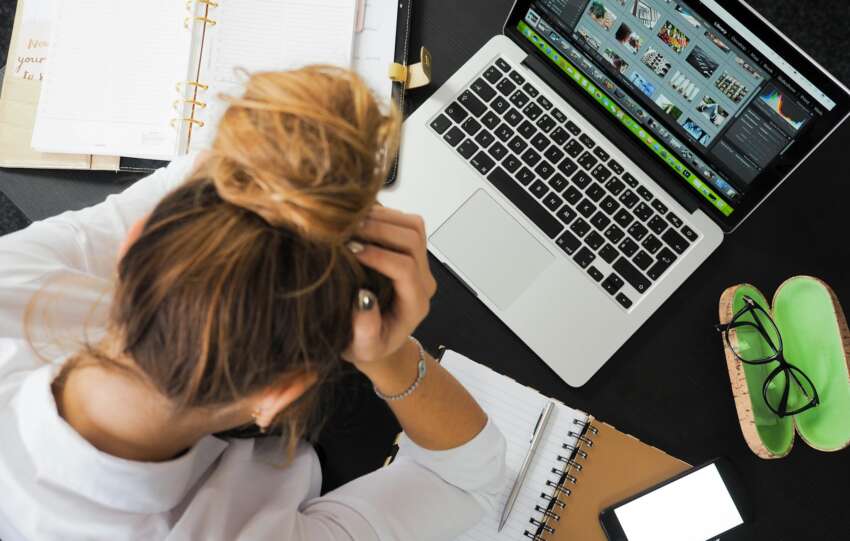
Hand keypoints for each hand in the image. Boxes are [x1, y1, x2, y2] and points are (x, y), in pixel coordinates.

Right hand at [342, 206, 436, 366]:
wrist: (377, 340)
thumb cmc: (368, 345)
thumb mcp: (362, 348)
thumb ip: (365, 330)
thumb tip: (363, 298)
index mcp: (415, 304)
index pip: (405, 269)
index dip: (379, 256)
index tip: (351, 251)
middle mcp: (423, 281)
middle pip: (412, 240)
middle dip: (379, 230)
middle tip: (347, 230)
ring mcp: (420, 263)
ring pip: (413, 226)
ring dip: (382, 218)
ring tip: (351, 222)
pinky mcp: (411, 251)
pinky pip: (405, 222)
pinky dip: (383, 215)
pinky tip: (358, 221)